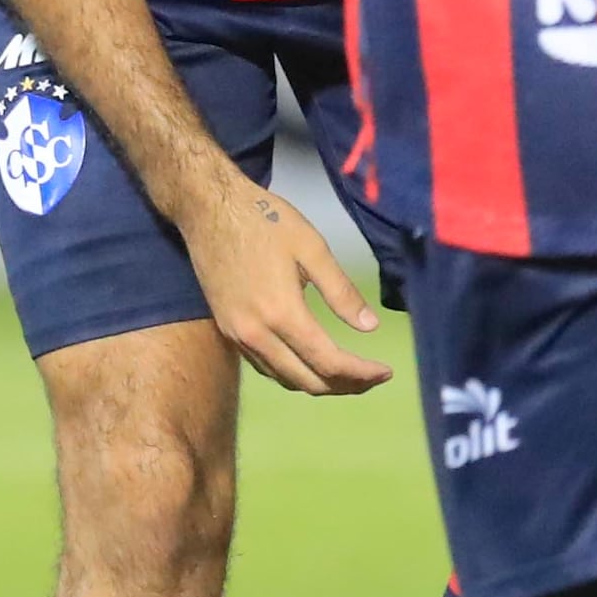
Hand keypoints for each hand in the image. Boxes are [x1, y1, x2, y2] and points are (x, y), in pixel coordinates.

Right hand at [177, 171, 391, 395]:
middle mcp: (255, 334)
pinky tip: (313, 362)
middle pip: (306, 381)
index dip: (360, 374)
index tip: (387, 372)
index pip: (327, 362)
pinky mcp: (228, 331)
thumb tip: (370, 327)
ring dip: (319, 384)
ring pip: (284, 379)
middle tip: (375, 378)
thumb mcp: (312, 247)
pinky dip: (294, 373)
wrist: (209, 210)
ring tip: (351, 375)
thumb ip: (341, 291)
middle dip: (345, 386)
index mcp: (281, 313)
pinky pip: (265, 367)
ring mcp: (237, 336)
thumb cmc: (266, 221)